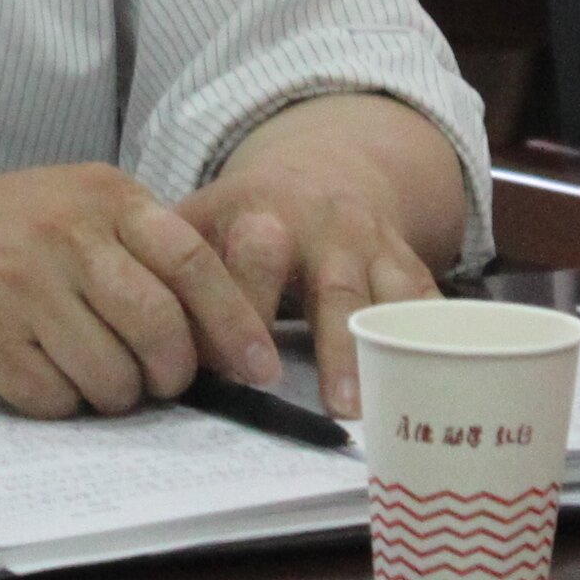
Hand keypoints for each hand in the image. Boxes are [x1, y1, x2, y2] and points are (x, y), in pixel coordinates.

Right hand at [0, 165, 279, 417]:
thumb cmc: (9, 233)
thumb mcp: (80, 209)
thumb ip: (147, 250)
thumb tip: (230, 330)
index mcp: (104, 197)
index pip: (192, 261)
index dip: (235, 322)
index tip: (260, 368)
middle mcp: (65, 233)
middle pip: (159, 328)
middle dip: (171, 373)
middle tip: (159, 383)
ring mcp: (21, 284)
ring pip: (110, 376)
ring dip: (111, 393)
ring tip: (86, 370)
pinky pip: (54, 397)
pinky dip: (58, 401)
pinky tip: (38, 372)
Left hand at [179, 113, 450, 418]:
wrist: (323, 172)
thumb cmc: (245, 220)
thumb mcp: (199, 223)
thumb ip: (169, 276)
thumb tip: (136, 346)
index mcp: (259, 215)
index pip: (252, 266)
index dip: (246, 314)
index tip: (240, 371)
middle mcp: (323, 227)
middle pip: (332, 286)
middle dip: (335, 343)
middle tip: (333, 404)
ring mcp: (372, 246)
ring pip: (385, 299)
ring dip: (388, 352)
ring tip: (386, 407)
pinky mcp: (407, 263)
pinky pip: (428, 301)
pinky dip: (438, 337)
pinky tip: (443, 380)